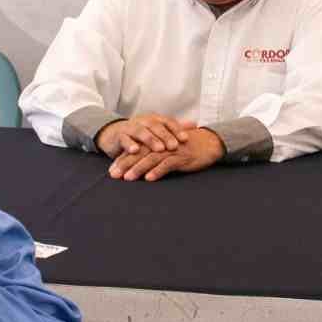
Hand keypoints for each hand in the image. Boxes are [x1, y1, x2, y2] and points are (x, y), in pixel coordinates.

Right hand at [95, 113, 196, 158]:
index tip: (186, 139)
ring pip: (141, 132)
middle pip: (156, 126)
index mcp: (154, 119)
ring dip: (150, 140)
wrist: (114, 134)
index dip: (177, 129)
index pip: (168, 122)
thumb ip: (175, 128)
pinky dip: (130, 144)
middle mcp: (143, 121)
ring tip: (159, 149)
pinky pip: (124, 139)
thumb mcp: (157, 130)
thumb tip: (195, 124)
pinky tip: (136, 150)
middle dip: (166, 136)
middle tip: (174, 146)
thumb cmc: (140, 134)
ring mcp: (131, 127)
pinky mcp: (119, 136)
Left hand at [108, 127, 225, 181]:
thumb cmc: (188, 148)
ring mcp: (172, 150)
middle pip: (140, 153)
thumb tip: (141, 169)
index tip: (111, 170)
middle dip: (125, 164)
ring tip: (127, 178)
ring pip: (151, 159)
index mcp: (157, 142)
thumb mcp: (169, 150)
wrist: (210, 143)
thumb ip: (156, 156)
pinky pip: (168, 164)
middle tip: (113, 175)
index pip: (136, 150)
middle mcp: (162, 144)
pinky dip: (158, 171)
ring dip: (138, 168)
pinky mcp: (182, 157)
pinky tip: (149, 178)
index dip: (123, 159)